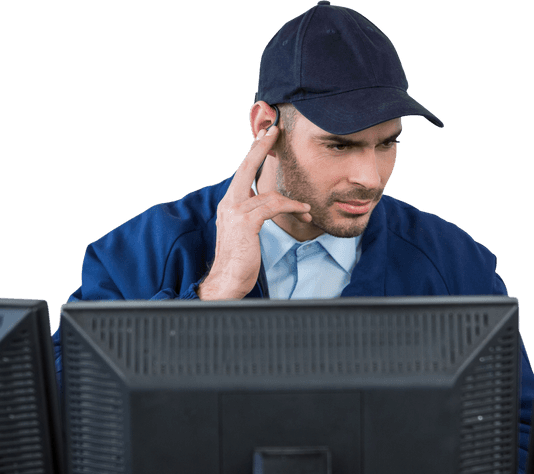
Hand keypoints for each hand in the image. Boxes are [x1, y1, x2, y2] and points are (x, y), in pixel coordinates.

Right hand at [198, 124, 311, 299]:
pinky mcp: (246, 222)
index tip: (264, 135)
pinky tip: (304, 212)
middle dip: (260, 147)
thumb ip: (251, 215)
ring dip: (292, 201)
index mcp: (228, 204)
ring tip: (307, 209)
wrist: (226, 281)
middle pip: (246, 168)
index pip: (242, 173)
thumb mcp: (243, 233)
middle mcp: (229, 204)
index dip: (253, 152)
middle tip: (274, 130)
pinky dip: (292, 207)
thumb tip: (266, 205)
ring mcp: (236, 212)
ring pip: (269, 194)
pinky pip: (274, 206)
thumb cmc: (238, 260)